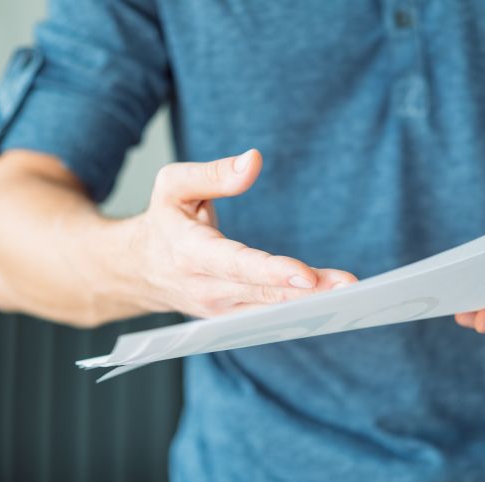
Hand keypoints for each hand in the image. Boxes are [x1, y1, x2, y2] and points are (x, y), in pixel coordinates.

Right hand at [128, 149, 356, 317]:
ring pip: (271, 309)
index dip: (272, 271)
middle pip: (263, 292)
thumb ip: (214, 173)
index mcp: (189, 252)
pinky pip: (270, 317)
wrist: (137, 270)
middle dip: (307, 291)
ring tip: (347, 293)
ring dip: (311, 304)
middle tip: (347, 286)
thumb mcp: (173, 185)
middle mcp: (206, 288)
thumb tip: (254, 160)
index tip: (306, 275)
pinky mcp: (232, 317)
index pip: (236, 264)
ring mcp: (219, 309)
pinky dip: (300, 312)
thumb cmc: (163, 221)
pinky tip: (330, 303)